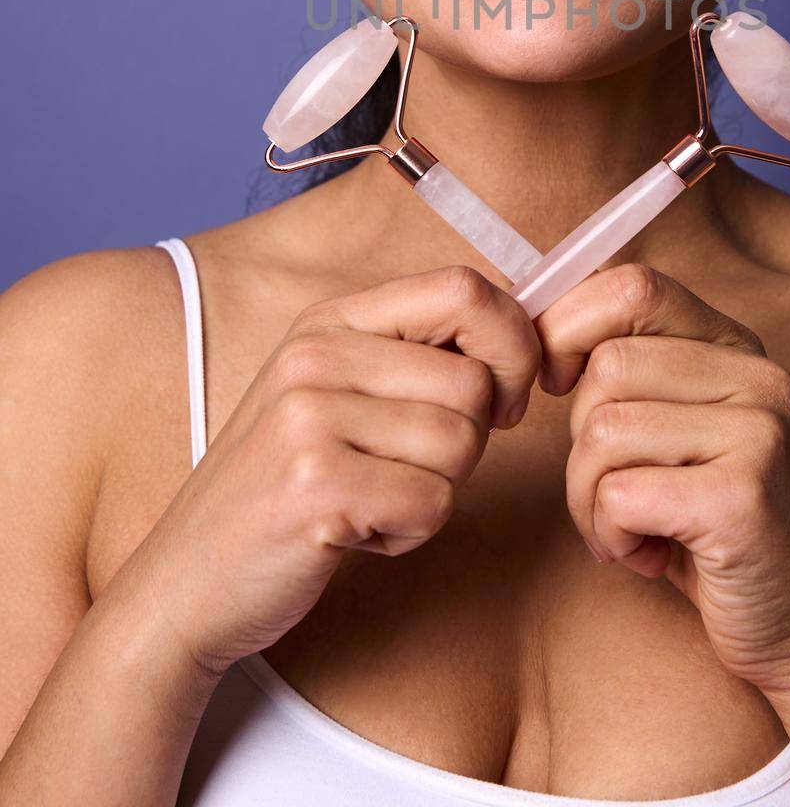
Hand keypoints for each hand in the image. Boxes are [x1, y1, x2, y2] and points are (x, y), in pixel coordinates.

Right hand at [110, 265, 540, 678]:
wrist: (185, 582)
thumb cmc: (283, 490)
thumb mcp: (337, 394)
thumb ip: (414, 356)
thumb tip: (522, 337)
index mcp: (331, 319)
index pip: (464, 288)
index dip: (511, 344)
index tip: (502, 399)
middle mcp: (316, 354)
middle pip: (475, 381)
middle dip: (467, 441)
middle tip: (403, 470)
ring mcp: (309, 417)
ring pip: (461, 444)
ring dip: (433, 492)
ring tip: (368, 500)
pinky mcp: (314, 486)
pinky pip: (432, 504)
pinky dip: (408, 534)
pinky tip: (352, 534)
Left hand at [534, 261, 789, 702]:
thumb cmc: (714, 532)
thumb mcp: (677, 433)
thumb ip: (631, 373)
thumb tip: (533, 328)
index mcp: (736, 348)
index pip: (633, 286)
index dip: (569, 328)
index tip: (552, 382)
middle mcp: (757, 376)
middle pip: (606, 368)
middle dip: (580, 443)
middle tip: (614, 495)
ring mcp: (758, 432)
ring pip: (603, 432)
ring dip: (592, 499)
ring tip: (635, 530)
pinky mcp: (743, 496)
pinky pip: (619, 494)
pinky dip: (612, 536)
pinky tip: (652, 557)